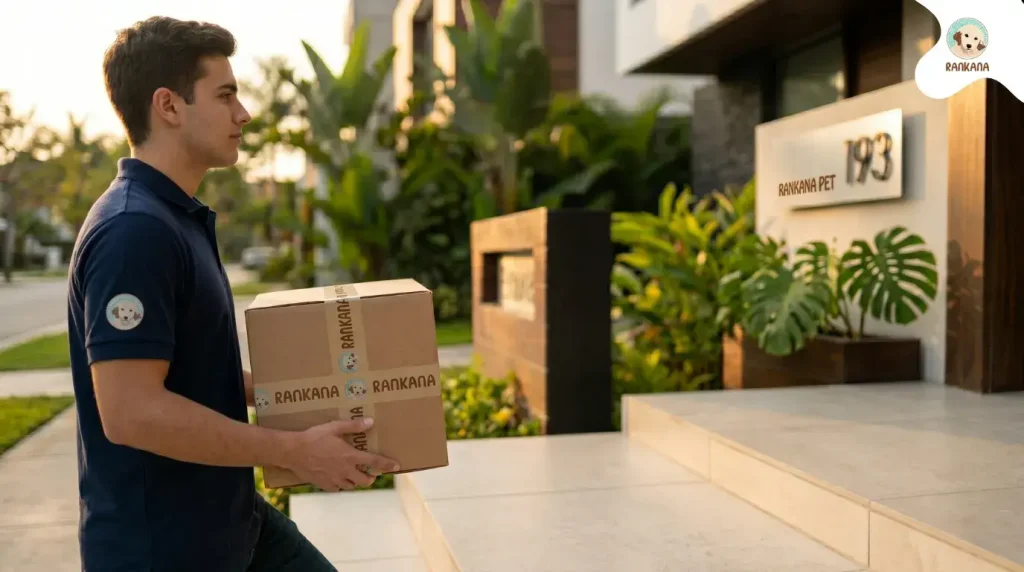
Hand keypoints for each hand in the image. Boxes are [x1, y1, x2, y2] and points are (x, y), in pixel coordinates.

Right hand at [283, 418, 399, 491]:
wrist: (293, 452)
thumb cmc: (314, 437)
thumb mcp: (334, 427)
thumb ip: (353, 426)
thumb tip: (370, 422)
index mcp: (350, 456)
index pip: (374, 462)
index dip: (387, 465)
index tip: (396, 466)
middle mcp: (345, 470)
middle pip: (365, 481)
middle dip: (371, 478)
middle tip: (370, 473)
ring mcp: (335, 479)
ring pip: (352, 486)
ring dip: (356, 481)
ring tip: (353, 474)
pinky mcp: (324, 485)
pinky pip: (337, 489)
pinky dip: (341, 485)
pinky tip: (338, 478)